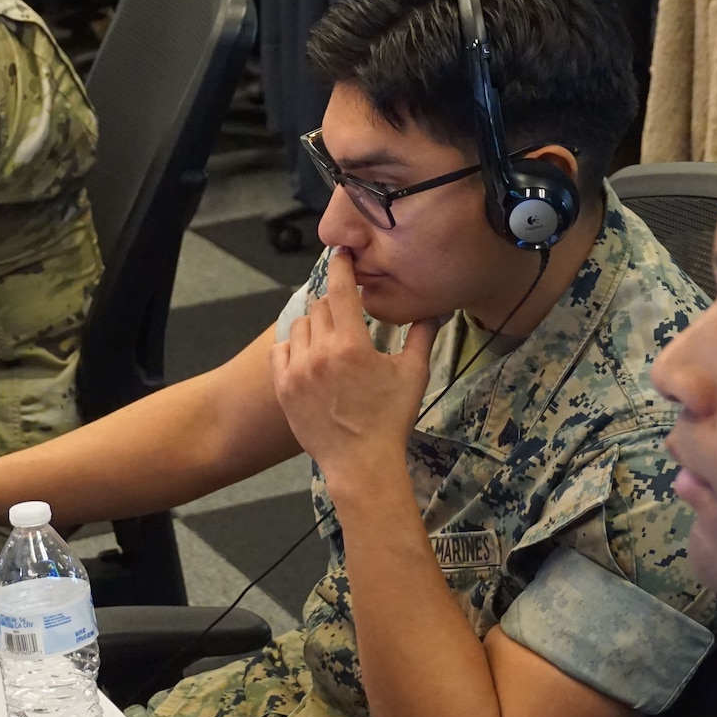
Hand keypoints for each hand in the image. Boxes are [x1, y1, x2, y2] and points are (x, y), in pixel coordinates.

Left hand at [270, 250, 438, 491]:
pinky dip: (293, 346)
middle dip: (336, 305)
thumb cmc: (390, 419)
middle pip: (321, 306)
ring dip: (315, 325)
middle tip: (349, 316)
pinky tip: (309, 356)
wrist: (361, 463)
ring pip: (300, 326)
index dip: (341, 265)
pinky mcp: (283, 387)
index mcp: (352, 344)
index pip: (341, 289)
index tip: (341, 253)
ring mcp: (298, 370)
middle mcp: (320, 352)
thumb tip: (436, 309)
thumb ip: (422, 336)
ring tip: (331, 341)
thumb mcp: (413, 375)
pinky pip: (280, 350)